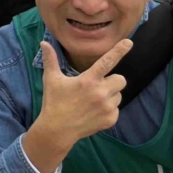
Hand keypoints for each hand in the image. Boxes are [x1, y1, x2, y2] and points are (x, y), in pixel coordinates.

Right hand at [23, 37, 131, 169]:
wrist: (58, 130)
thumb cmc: (54, 102)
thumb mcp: (51, 80)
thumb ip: (51, 60)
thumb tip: (43, 43)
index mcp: (88, 80)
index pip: (107, 62)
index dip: (119, 51)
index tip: (129, 42)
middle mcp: (100, 93)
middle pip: (121, 79)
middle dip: (112, 81)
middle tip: (98, 86)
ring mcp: (107, 107)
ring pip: (118, 94)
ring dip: (110, 95)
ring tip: (93, 101)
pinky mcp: (111, 119)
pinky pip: (117, 108)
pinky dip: (108, 109)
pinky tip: (94, 112)